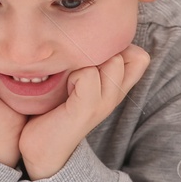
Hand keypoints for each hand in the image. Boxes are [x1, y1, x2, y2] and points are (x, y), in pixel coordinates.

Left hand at [18, 46, 150, 179]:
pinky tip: (63, 89)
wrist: (40, 149)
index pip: (140, 57)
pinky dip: (73, 76)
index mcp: (115, 87)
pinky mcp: (87, 110)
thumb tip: (91, 33)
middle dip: (99, 51)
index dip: (118, 47)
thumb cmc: (53, 109)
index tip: (91, 58)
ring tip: (69, 77)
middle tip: (76, 67)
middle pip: (127, 54)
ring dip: (86, 61)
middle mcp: (114, 95)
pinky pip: (88, 76)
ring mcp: (104, 104)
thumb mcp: (76, 79)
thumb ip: (87, 61)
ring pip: (111, 62)